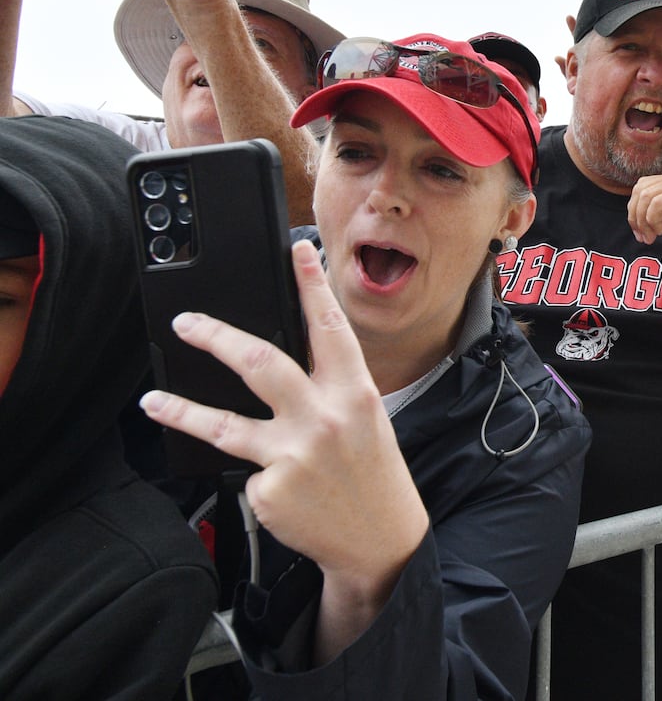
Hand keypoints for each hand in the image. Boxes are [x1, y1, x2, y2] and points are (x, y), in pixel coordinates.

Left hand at [140, 242, 427, 586]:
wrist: (380, 540)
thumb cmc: (371, 473)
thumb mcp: (365, 419)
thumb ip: (329, 387)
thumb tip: (280, 356)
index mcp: (355, 393)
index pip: (330, 327)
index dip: (311, 284)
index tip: (296, 249)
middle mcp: (325, 419)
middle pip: (260, 363)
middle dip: (215, 338)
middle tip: (186, 324)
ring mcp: (294, 456)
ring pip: (225, 424)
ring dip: (181, 408)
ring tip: (154, 400)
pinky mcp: (271, 490)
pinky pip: (246, 470)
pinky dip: (255, 474)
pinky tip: (276, 486)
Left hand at [626, 170, 661, 264]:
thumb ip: (655, 209)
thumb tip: (632, 210)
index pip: (642, 186)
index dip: (634, 210)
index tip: (640, 232)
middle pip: (640, 188)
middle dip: (635, 216)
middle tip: (644, 237)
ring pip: (646, 195)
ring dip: (643, 221)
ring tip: (653, 237)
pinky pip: (657, 204)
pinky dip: (653, 221)